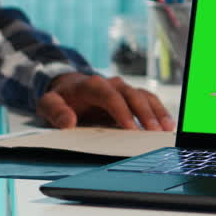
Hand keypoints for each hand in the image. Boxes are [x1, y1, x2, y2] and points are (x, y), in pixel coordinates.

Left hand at [37, 73, 174, 130]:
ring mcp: (123, 88)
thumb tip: (68, 123)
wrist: (68, 86)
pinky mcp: (131, 94)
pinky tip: (166, 124)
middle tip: (154, 132)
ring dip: (156, 112)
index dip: (123, 112)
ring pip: (144, 96)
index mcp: (93, 85)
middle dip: (145, 114)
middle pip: (133, 96)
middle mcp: (112, 83)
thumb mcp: (48, 104)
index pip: (111, 97)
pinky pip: (148, 100)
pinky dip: (158, 111)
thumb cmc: (61, 98)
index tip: (131, 129)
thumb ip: (55, 112)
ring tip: (165, 129)